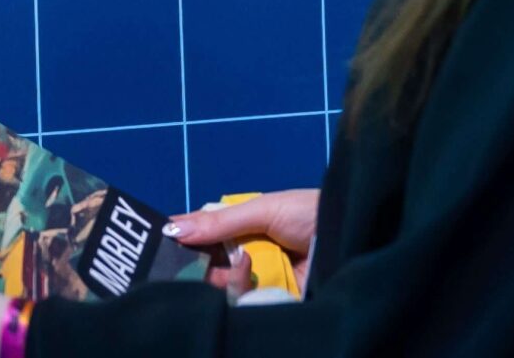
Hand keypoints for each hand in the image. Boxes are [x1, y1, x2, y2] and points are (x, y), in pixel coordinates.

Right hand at [166, 188, 318, 296]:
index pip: (205, 237)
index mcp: (242, 228)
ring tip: (243, 265)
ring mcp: (260, 280)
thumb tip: (171, 228)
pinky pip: (246, 303)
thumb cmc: (307, 212)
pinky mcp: (273, 301)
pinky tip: (250, 279)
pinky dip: (243, 293)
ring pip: (224, 287)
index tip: (163, 244)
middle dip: (201, 265)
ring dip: (227, 277)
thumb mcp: (261, 210)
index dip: (185, 241)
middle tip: (199, 262)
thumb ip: (218, 222)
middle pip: (209, 266)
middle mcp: (247, 254)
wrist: (350, 236)